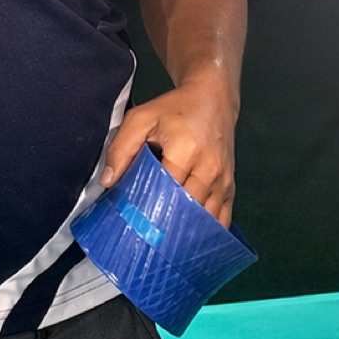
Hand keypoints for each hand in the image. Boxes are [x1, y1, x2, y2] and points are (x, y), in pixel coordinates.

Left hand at [101, 73, 236, 226]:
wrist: (213, 98)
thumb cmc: (175, 108)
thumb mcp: (141, 119)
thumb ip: (121, 148)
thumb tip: (108, 181)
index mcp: (186, 150)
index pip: (166, 191)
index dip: (149, 208)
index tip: (134, 223)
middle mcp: (209, 168)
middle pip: (186, 209)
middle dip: (166, 223)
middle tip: (146, 236)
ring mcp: (223, 179)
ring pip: (204, 218)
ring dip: (185, 229)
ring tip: (165, 240)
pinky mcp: (230, 185)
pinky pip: (222, 216)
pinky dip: (206, 228)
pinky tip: (190, 235)